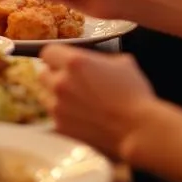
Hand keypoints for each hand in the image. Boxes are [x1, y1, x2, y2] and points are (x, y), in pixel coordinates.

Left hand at [40, 46, 156, 159]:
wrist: (138, 129)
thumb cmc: (134, 95)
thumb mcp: (122, 63)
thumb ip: (99, 59)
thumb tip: (94, 61)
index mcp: (73, 62)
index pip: (48, 52)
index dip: (56, 57)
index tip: (62, 61)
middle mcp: (61, 82)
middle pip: (43, 74)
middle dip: (54, 76)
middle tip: (70, 82)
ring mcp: (58, 106)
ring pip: (44, 95)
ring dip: (55, 96)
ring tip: (75, 101)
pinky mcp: (60, 126)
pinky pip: (53, 116)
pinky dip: (62, 115)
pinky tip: (79, 117)